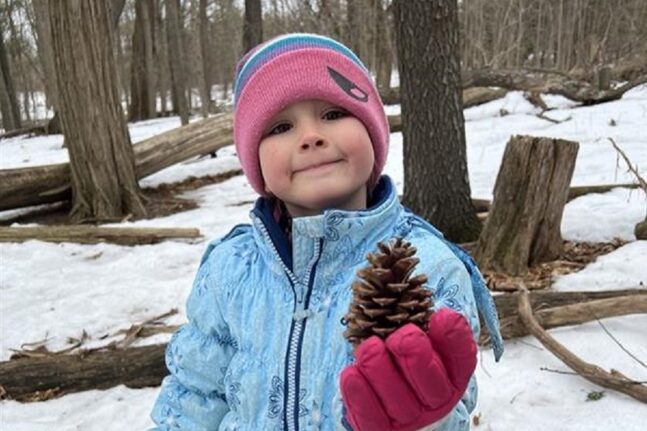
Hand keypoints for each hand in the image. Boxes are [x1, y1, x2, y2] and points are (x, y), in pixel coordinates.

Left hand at [340, 308, 476, 430]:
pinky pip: (371, 417)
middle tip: (402, 336)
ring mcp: (409, 418)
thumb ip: (426, 325)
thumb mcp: (421, 340)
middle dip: (416, 356)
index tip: (440, 316)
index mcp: (452, 375)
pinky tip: (351, 373)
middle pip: (431, 383)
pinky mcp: (381, 429)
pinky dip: (360, 395)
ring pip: (399, 400)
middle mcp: (435, 400)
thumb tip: (433, 307)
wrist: (387, 404)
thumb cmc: (404, 360)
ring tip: (369, 347)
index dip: (454, 339)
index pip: (461, 359)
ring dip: (382, 371)